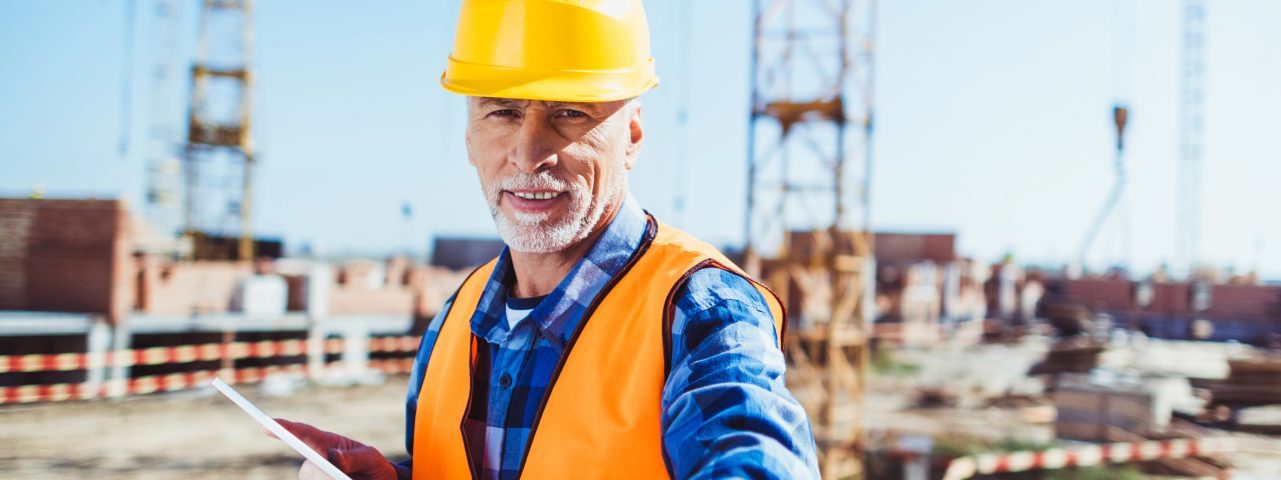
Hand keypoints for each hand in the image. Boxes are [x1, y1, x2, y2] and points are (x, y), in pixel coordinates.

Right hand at [273, 418, 407, 479]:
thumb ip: (355, 457)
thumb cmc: (373, 466)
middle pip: (307, 468)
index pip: (304, 434)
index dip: (285, 428)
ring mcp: (316, 475)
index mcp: (328, 443)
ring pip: (310, 479)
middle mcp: (317, 459)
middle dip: (321, 474)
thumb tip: (333, 455)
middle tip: (338, 478)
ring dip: (326, 479)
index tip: (266, 424)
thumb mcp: (370, 458)